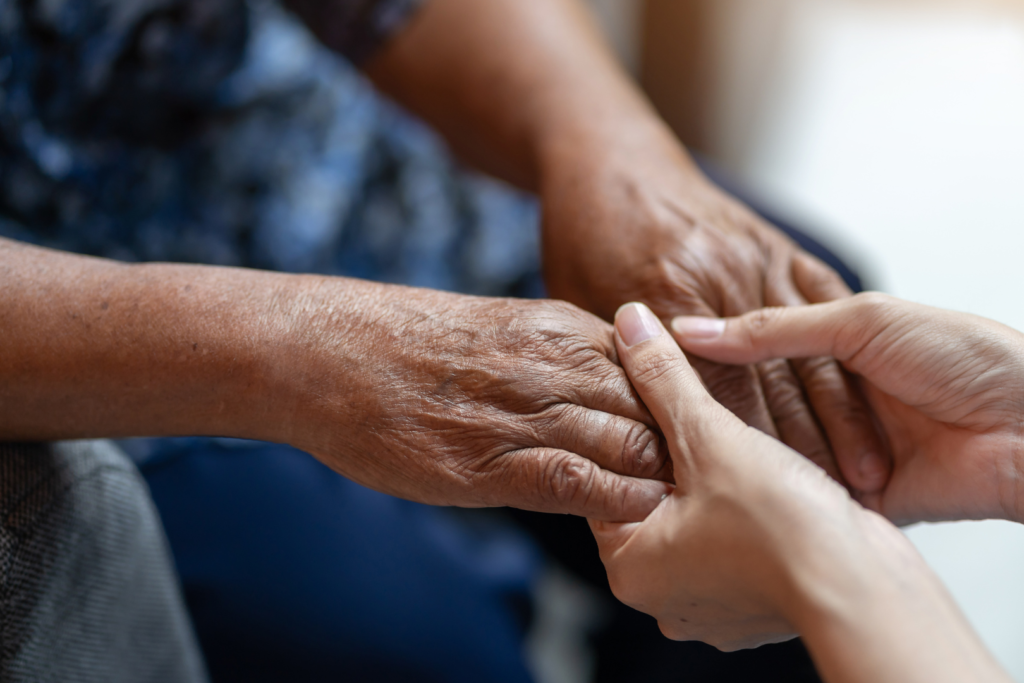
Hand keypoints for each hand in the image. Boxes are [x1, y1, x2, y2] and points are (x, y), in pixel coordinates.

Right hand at [278, 281, 672, 521]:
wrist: (331, 352)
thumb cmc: (409, 343)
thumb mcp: (502, 327)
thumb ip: (559, 357)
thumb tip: (603, 397)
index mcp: (562, 328)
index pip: (656, 369)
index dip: (682, 407)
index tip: (692, 437)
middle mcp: (555, 364)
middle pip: (656, 408)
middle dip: (684, 446)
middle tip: (703, 481)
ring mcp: (525, 411)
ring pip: (630, 443)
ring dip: (658, 478)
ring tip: (678, 507)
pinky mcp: (491, 462)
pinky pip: (577, 482)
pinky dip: (615, 501)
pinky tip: (631, 515)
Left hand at [540, 128, 887, 492]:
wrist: (612, 160)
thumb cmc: (586, 238)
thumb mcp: (581, 304)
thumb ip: (614, 364)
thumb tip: (633, 435)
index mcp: (664, 295)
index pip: (712, 391)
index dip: (744, 456)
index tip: (767, 507)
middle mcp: (717, 278)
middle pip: (769, 380)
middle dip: (802, 450)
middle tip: (829, 507)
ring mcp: (753, 259)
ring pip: (807, 349)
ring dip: (841, 418)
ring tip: (864, 476)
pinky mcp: (778, 248)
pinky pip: (824, 307)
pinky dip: (845, 357)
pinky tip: (866, 403)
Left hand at [590, 303, 899, 650]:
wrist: (868, 593)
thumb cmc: (783, 527)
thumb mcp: (710, 436)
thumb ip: (665, 378)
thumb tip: (629, 322)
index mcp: (630, 567)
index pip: (610, 481)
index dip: (634, 432)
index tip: (658, 399)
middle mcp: (662, 596)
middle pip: (655, 499)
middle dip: (680, 456)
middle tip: (701, 418)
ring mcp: (712, 606)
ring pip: (700, 519)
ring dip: (718, 481)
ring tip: (739, 446)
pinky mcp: (757, 605)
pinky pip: (739, 542)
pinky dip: (750, 511)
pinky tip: (770, 482)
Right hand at [672, 285, 1023, 523]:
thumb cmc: (968, 357)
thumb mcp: (862, 322)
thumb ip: (774, 329)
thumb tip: (694, 331)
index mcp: (836, 343)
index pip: (753, 349)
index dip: (706, 356)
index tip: (654, 361)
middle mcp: (835, 397)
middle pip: (759, 405)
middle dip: (716, 412)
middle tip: (653, 418)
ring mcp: (845, 447)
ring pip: (776, 452)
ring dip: (743, 453)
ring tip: (679, 457)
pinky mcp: (860, 496)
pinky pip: (806, 493)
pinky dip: (778, 491)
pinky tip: (731, 488)